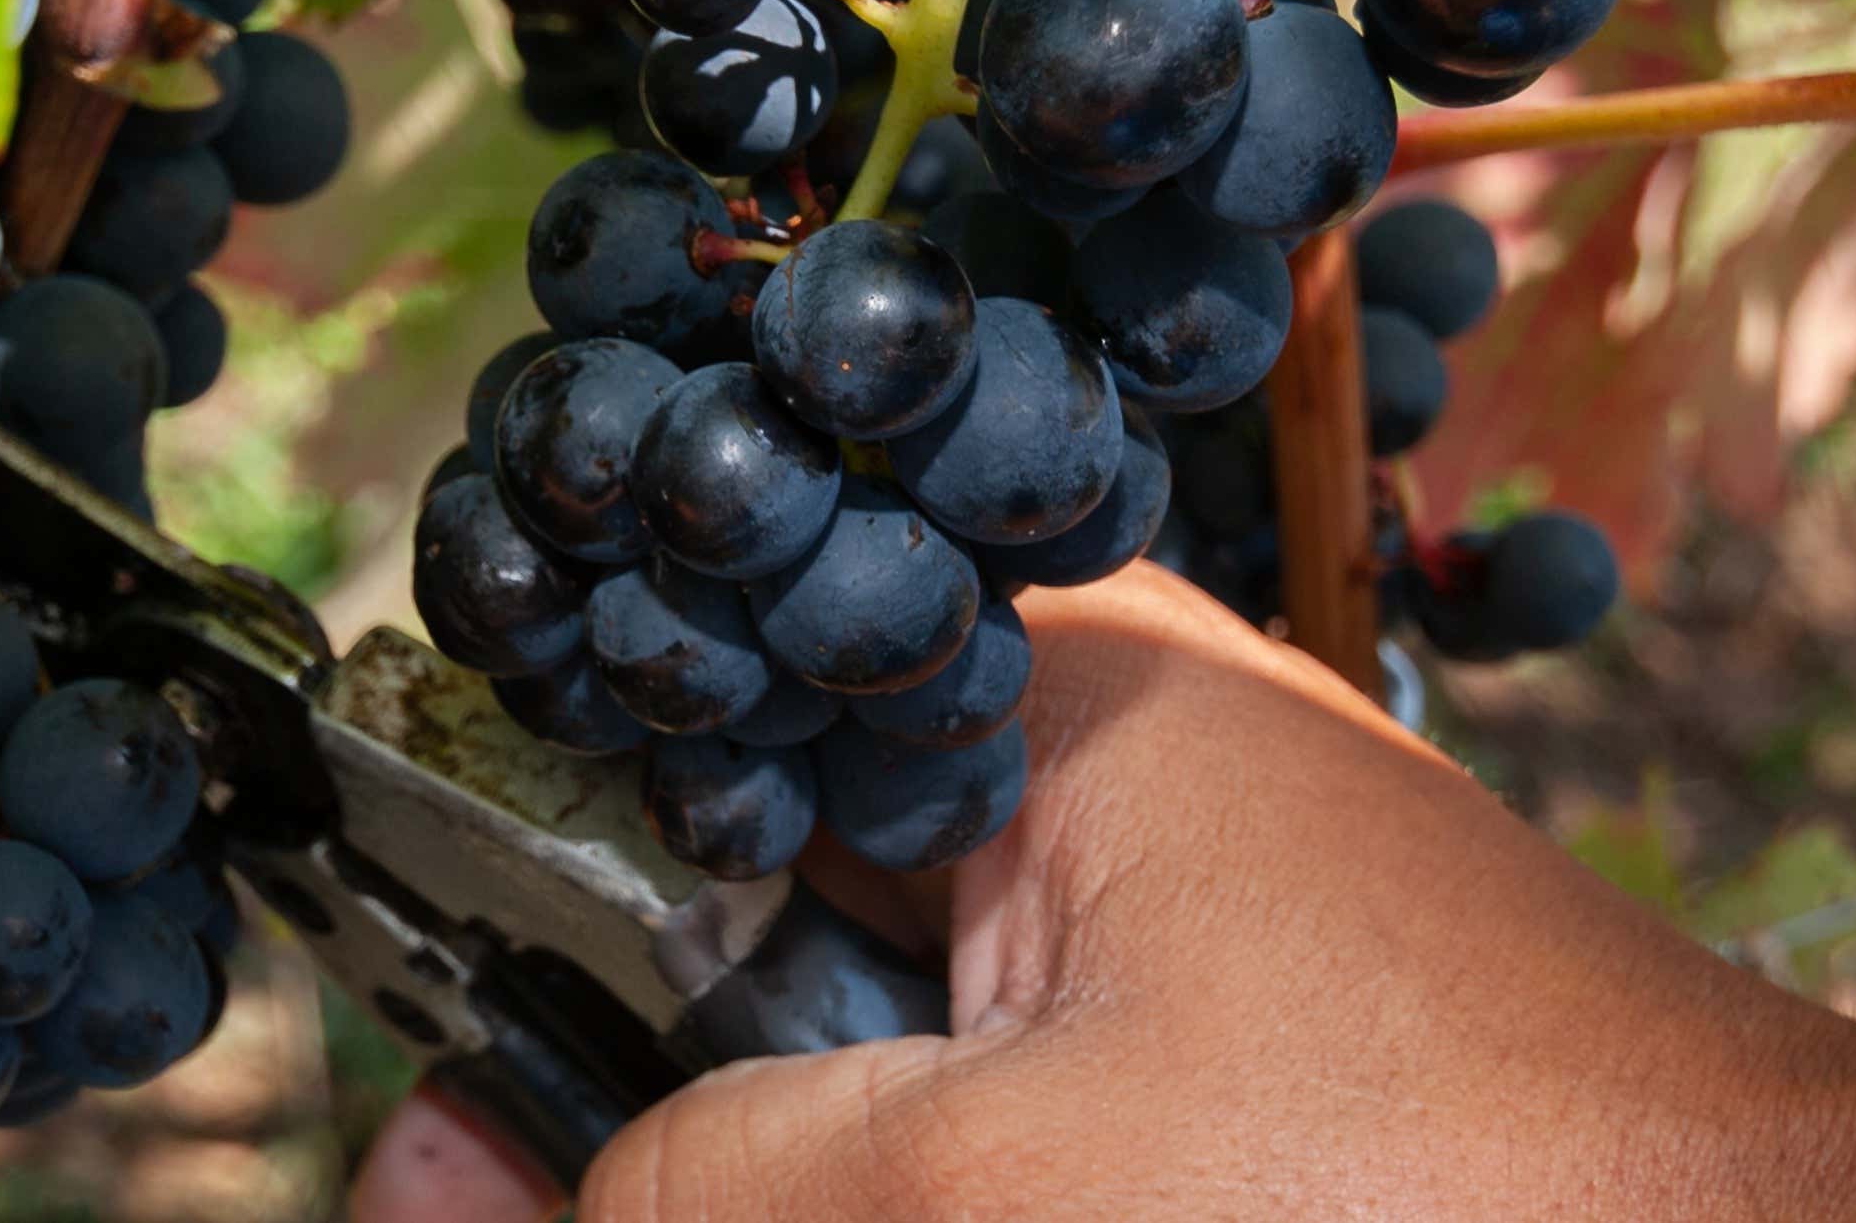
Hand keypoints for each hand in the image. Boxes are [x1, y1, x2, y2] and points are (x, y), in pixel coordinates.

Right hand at [350, 562, 1855, 1222]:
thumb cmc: (1436, 1192)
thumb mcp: (990, 1180)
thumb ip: (702, 1172)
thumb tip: (466, 1191)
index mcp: (1047, 685)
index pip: (689, 714)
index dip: (510, 884)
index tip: (419, 1061)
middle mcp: (1107, 754)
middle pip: (752, 889)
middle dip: (623, 1063)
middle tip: (482, 1198)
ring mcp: (1182, 910)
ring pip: (864, 1018)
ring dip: (756, 1139)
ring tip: (607, 1195)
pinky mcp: (1237, 1048)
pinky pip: (992, 1088)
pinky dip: (897, 1162)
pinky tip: (830, 1194)